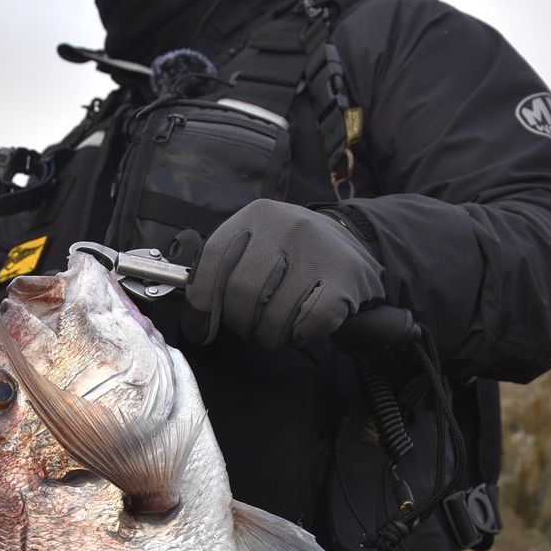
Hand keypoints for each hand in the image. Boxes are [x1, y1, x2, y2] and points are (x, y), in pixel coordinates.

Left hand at [182, 199, 383, 349]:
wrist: (353, 244)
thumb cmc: (291, 253)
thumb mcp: (256, 245)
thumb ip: (224, 272)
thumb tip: (198, 323)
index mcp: (258, 215)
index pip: (215, 257)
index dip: (202, 300)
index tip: (201, 327)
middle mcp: (288, 225)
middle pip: (243, 291)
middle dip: (239, 323)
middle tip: (247, 328)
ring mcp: (318, 250)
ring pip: (274, 315)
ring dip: (268, 336)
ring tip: (272, 330)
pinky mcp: (345, 277)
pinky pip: (308, 324)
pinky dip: (300, 335)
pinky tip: (302, 326)